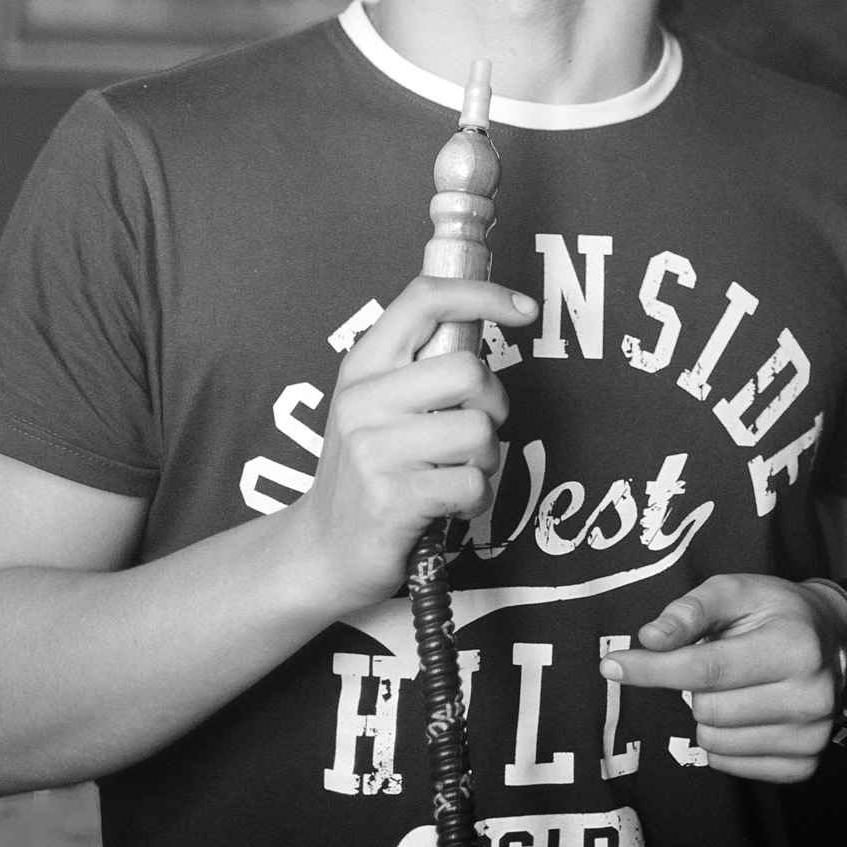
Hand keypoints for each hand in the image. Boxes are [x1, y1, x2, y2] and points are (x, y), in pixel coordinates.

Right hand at [291, 275, 537, 614]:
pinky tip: (447, 506)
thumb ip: (420, 365)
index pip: (425, 300)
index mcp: (363, 365)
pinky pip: (473, 484)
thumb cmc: (368, 471)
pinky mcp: (392, 500)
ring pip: (479, 432)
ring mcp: (374, 450)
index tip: (524, 310)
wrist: (322, 551)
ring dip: (484, 459)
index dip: (483, 295)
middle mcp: (363, 400)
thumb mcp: (377, 404)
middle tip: (471, 430)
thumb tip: (488, 318)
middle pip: (469, 371)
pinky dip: (475, 499)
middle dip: (492, 404)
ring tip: (452, 472)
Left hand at [599, 573, 846, 780]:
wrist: (835, 643)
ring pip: (715, 742)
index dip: (652, 669)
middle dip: (691, 687)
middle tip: (713, 662)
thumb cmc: (774, 611)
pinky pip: (733, 766)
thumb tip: (649, 639)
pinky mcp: (806, 765)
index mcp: (793, 646)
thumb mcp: (734, 590)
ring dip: (706, 715)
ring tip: (732, 686)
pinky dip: (723, 741)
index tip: (611, 665)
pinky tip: (742, 713)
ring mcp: (811, 736)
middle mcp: (810, 697)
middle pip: (706, 709)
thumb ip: (690, 610)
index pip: (706, 668)